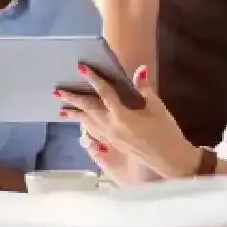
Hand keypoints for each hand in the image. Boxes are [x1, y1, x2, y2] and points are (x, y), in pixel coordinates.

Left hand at [58, 64, 200, 179]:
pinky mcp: (113, 143)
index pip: (104, 93)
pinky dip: (86, 126)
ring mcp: (110, 137)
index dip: (93, 79)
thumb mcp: (157, 107)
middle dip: (73, 100)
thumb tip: (139, 70)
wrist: (169, 158)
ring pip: (88, 123)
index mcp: (122, 115)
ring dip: (75, 115)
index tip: (80, 68)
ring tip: (62, 110)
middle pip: (88, 110)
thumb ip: (144, 89)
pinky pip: (94, 132)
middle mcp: (111, 126)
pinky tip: (82, 124)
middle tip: (57, 92)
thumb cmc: (165, 130)